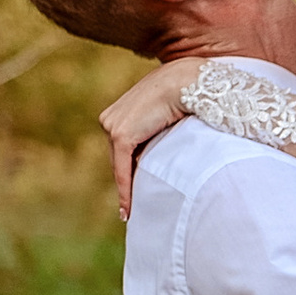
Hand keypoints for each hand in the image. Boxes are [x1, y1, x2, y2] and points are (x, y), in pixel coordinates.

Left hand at [101, 59, 192, 218]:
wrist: (184, 82)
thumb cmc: (182, 96)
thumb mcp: (163, 115)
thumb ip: (154, 131)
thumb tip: (158, 155)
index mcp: (117, 112)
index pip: (120, 150)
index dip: (125, 172)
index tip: (126, 194)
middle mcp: (110, 118)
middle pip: (116, 159)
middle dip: (125, 181)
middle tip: (128, 209)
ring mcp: (112, 126)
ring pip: (119, 166)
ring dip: (126, 188)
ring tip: (130, 212)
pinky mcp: (121, 135)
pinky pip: (122, 170)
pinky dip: (125, 191)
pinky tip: (128, 210)